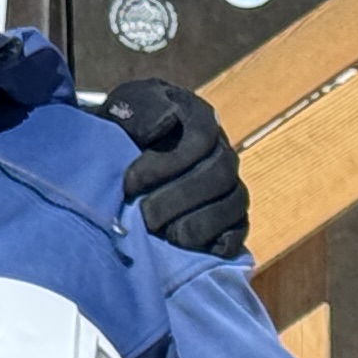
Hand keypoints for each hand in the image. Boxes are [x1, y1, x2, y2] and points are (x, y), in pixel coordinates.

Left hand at [104, 79, 249, 259]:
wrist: (119, 152)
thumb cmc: (121, 129)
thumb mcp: (122, 109)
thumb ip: (139, 110)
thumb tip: (164, 122)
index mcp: (199, 119)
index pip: (201, 139)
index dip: (167, 164)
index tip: (129, 183)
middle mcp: (220, 151)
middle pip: (220, 174)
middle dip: (180, 198)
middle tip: (144, 215)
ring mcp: (228, 184)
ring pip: (233, 203)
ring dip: (199, 223)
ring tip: (165, 235)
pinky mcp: (228, 216)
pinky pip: (238, 230)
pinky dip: (219, 241)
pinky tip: (190, 248)